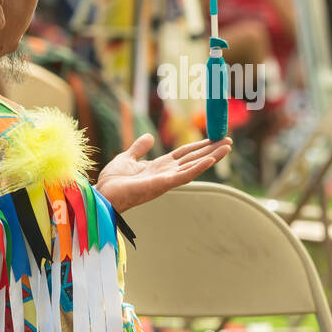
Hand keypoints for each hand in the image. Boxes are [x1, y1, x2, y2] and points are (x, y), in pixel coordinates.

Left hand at [95, 134, 231, 213]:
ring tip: (227, 147)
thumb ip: (139, 148)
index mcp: (159, 166)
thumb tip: (150, 137)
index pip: (184, 154)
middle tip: (228, 141)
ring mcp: (166, 179)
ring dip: (211, 157)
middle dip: (211, 150)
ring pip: (194, 166)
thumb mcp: (127, 158)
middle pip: (193, 158)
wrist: (103, 193)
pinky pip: (184, 175)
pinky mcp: (163, 185)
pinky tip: (210, 160)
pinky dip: (198, 168)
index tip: (213, 138)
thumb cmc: (112, 181)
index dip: (199, 146)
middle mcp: (167, 173)